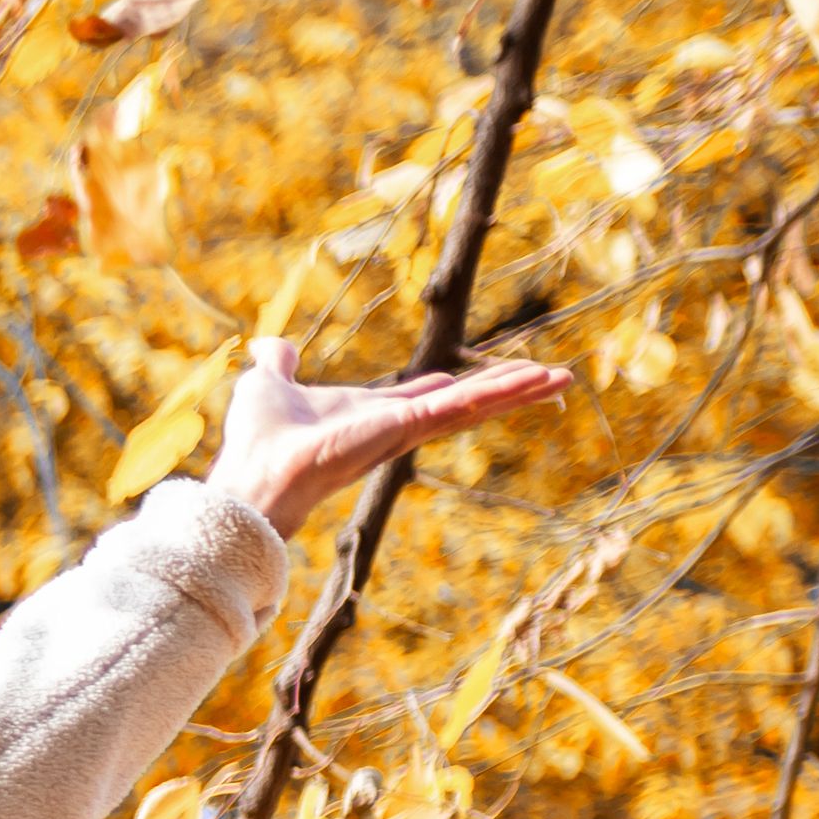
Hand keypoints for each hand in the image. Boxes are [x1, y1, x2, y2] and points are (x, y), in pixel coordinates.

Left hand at [206, 343, 570, 532]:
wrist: (255, 472)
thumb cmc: (258, 441)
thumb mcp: (267, 385)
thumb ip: (276, 365)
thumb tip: (268, 346)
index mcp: (370, 414)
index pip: (426, 397)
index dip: (456, 386)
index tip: (484, 377)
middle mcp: (396, 425)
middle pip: (464, 402)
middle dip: (505, 389)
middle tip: (550, 378)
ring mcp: (408, 429)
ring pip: (474, 404)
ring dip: (518, 389)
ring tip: (563, 376)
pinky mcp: (410, 428)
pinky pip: (464, 404)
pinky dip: (501, 391)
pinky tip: (538, 380)